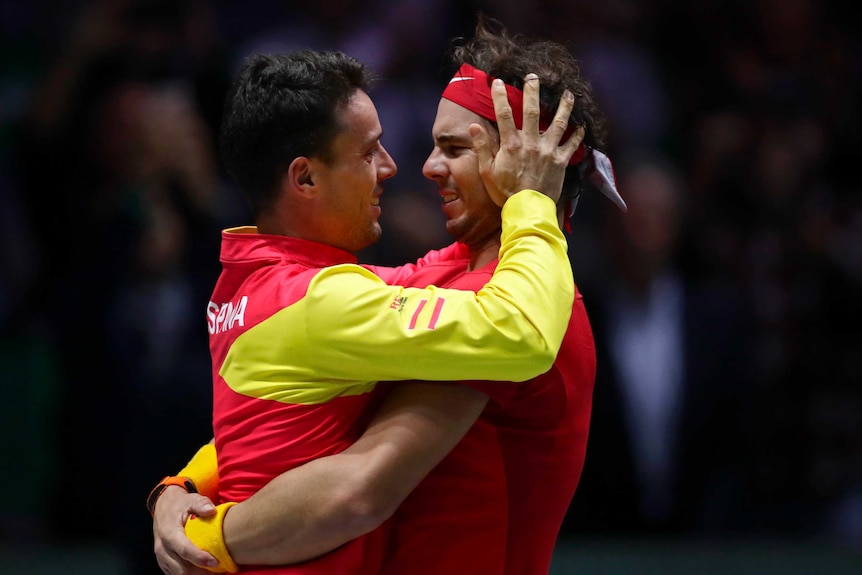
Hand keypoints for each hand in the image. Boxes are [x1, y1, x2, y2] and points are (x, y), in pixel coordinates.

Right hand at [153, 485, 219, 574]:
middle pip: (181, 568)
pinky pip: (174, 573)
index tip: (215, 562)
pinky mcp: (163, 562)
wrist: (164, 507)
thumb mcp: (191, 499)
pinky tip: (202, 570)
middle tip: (219, 570)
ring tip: (212, 571)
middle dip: (200, 572)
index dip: (199, 558)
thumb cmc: (180, 504)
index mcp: (169, 532)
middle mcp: (162, 547)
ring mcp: (161, 557)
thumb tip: (211, 510)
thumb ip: (202, 504)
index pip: (184, 549)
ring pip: (178, 574)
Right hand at [471, 74, 584, 205]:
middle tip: (534, 76)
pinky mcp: (560, 162)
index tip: (498, 82)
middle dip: (533, 91)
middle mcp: (531, 143)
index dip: (500, 96)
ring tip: (568, 94)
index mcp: (511, 144)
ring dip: (564, 106)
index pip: (504, 114)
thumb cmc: (504, 192)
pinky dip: (578, 135)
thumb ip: (482, 147)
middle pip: (533, 111)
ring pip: (558, 123)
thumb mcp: (487, 171)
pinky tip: (582, 126)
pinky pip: (572, 145)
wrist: (527, 210)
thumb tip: (473, 126)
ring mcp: (548, 151)